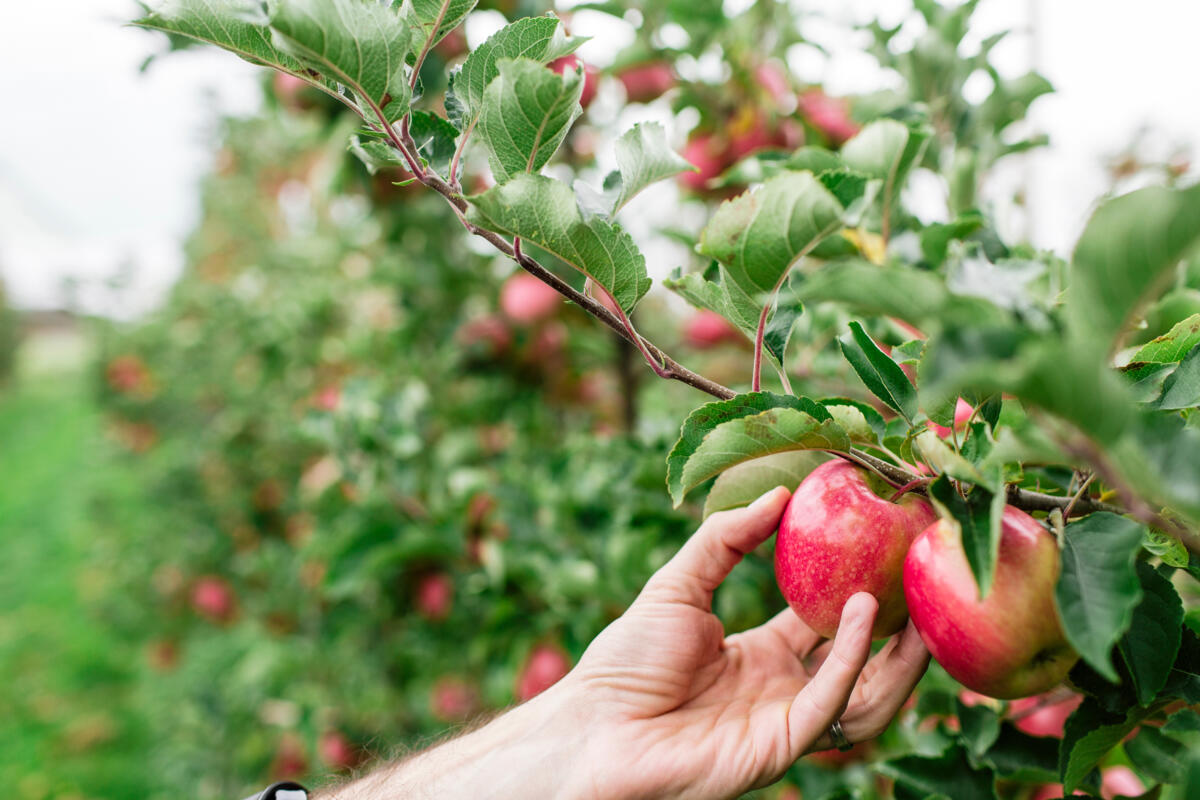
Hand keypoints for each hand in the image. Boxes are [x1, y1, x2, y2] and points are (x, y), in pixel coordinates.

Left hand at [566, 486, 929, 799]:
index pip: (822, 624)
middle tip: (924, 582)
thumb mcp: (679, 584)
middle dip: (897, 631)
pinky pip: (830, 705)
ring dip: (897, 654)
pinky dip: (852, 662)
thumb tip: (780, 491)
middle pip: (858, 663)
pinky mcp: (780, 748)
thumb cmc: (625, 661)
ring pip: (864, 694)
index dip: (855, 592)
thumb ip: (727, 539)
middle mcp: (780, 691)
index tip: (884, 551)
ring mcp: (783, 723)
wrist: (593, 727)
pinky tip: (865, 616)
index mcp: (759, 657)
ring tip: (917, 603)